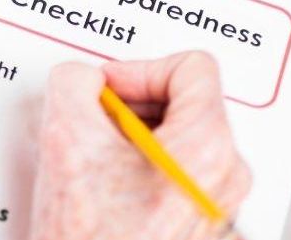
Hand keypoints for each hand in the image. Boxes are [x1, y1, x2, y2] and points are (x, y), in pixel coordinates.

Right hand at [29, 52, 251, 239]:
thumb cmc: (90, 239)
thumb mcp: (65, 136)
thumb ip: (74, 80)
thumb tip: (83, 79)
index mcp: (207, 148)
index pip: (191, 67)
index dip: (138, 69)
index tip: (107, 90)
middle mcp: (225, 177)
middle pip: (184, 102)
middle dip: (131, 107)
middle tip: (94, 123)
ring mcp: (215, 206)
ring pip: (176, 137)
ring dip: (129, 137)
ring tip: (94, 160)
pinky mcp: (199, 225)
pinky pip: (173, 171)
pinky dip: (137, 167)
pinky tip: (103, 187)